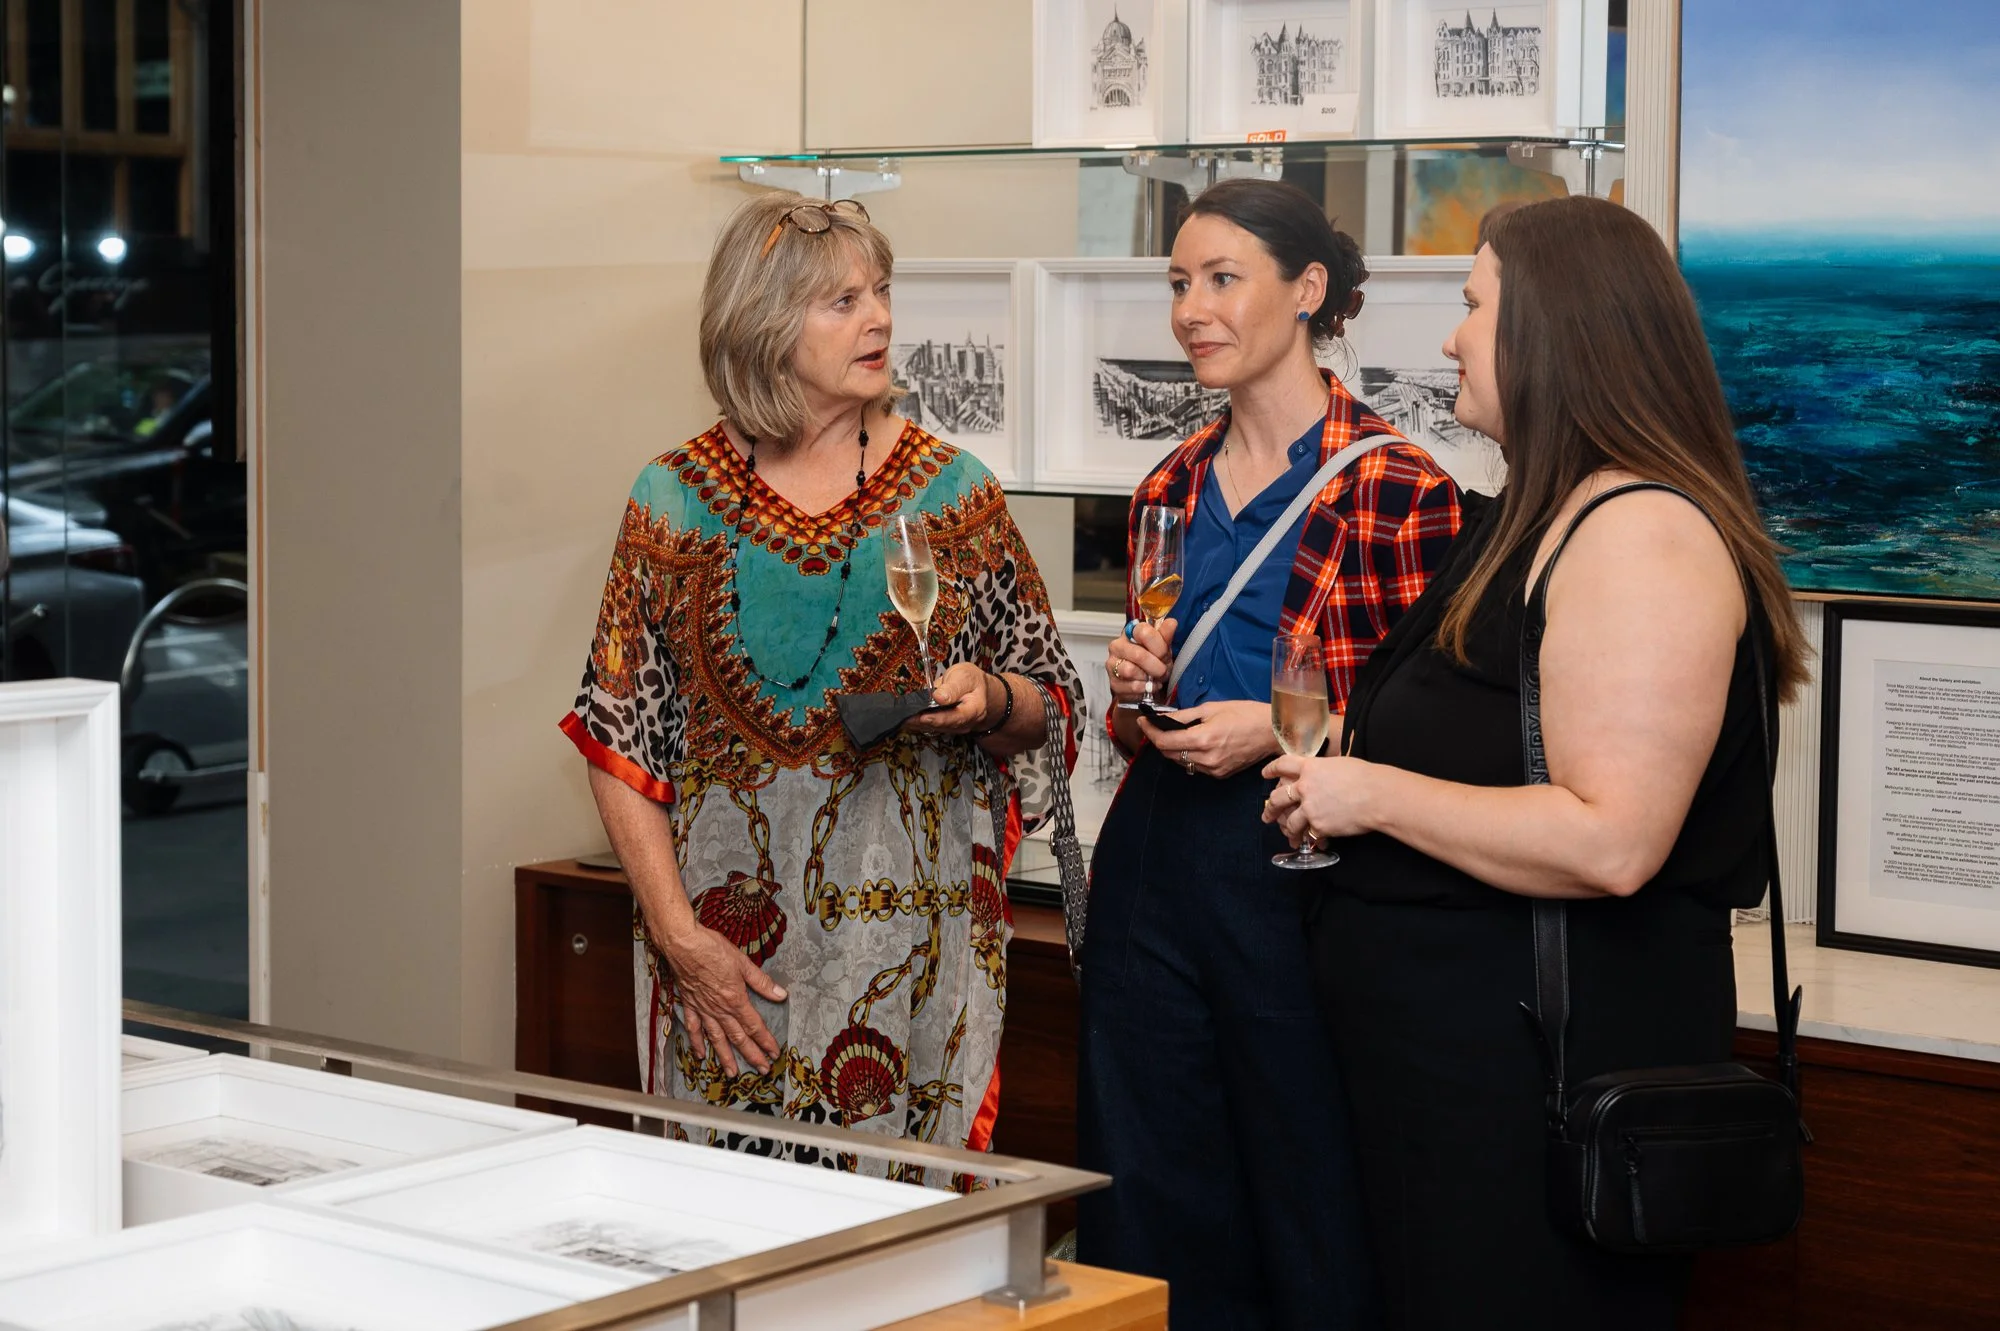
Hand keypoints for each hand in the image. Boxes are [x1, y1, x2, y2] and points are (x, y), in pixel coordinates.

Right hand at [659, 922, 787, 1076]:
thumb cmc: (712, 949)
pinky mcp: (689, 1005)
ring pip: (716, 1039)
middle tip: (761, 1070)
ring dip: (725, 1057)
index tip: (774, 1053)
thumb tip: (781, 995)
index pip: (754, 1026)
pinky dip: (696, 1043)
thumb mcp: (743, 963)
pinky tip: (700, 1055)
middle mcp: (719, 1009)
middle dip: (751, 1055)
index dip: (766, 1041)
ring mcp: (703, 1009)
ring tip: (732, 1073)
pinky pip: (693, 1029)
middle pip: (738, 1038)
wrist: (684, 945)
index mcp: (735, 999)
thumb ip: (762, 982)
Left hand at [901, 661, 1002, 736]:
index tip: (922, 717)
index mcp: (974, 709)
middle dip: (922, 723)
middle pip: (942, 726)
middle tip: (904, 718)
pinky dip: (919, 723)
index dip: (938, 719)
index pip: (955, 717)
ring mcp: (956, 727)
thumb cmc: (971, 681)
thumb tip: (939, 697)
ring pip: (935, 728)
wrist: (979, 690)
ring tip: (902, 718)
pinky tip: (907, 719)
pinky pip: (932, 727)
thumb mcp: (964, 677)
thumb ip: (953, 687)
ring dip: (918, 724)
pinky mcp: (947, 727)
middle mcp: (966, 723)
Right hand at [1105, 618, 1177, 708]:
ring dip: (1149, 678)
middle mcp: (1117, 646)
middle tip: (1163, 670)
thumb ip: (1166, 636)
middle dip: (1156, 666)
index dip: (1158, 645)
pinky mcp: (1113, 683)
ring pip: (1131, 671)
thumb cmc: (1153, 661)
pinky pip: (1132, 686)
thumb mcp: (1162, 648)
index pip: (1142, 631)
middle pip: (1138, 655)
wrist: (1146, 684)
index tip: (1164, 654)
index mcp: (1130, 632)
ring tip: (1155, 679)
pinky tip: (1149, 686)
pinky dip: (1145, 688)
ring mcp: (1112, 664)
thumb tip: (1171, 623)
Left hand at [1141, 700, 1278, 778]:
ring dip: (1173, 749)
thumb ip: (1184, 715)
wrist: (1272, 732)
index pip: (1164, 741)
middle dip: (1159, 740)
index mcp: (1203, 739)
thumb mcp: (1212, 708)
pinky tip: (1194, 744)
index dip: (1150, 732)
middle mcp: (1206, 758)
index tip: (1144, 722)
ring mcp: (1213, 769)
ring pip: (1181, 762)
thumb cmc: (1245, 714)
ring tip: (1175, 734)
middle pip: (1169, 754)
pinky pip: (1195, 767)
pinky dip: (1189, 756)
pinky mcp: (1220, 775)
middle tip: (1157, 726)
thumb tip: (1163, 717)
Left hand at [1262, 754, 1374, 843]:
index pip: (1283, 765)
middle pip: (1277, 798)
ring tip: (1289, 835)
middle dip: (1270, 808)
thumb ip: (1324, 771)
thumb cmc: (1366, 777)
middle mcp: (1305, 787)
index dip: (1272, 769)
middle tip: (1267, 814)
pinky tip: (1314, 843)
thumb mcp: (1340, 765)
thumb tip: (1322, 776)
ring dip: (1288, 829)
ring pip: (1290, 821)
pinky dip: (1311, 840)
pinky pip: (1310, 835)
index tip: (1265, 774)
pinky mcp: (1318, 826)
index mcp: (1310, 768)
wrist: (1377, 796)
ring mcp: (1309, 808)